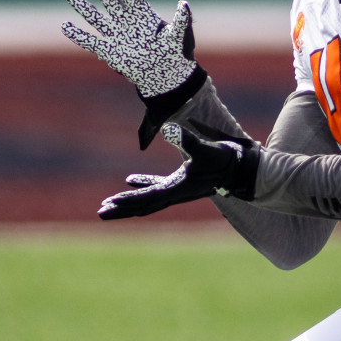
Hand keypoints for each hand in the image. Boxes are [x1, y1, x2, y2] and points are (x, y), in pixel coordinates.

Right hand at [62, 0, 197, 98]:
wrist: (166, 76)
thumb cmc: (176, 53)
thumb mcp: (180, 36)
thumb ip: (182, 21)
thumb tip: (184, 5)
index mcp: (142, 13)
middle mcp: (126, 20)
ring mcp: (116, 34)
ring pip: (95, 16)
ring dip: (81, 3)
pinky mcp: (109, 51)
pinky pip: (91, 41)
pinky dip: (78, 35)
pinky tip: (65, 26)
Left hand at [98, 123, 259, 219]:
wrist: (240, 168)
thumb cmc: (222, 159)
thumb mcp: (204, 148)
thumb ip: (186, 139)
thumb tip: (169, 127)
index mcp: (177, 189)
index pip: (147, 197)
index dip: (128, 200)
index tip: (110, 204)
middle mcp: (174, 194)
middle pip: (142, 206)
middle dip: (122, 209)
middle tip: (101, 213)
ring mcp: (176, 190)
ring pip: (146, 200)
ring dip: (128, 202)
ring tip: (108, 204)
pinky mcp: (180, 183)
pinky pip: (156, 187)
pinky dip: (141, 186)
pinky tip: (129, 180)